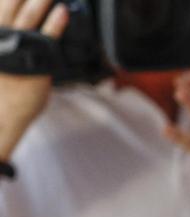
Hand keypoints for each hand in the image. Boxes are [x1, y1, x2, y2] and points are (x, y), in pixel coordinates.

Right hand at [0, 0, 68, 159]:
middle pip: (10, 2)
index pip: (1, 5)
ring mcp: (17, 46)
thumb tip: (6, 20)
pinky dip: (55, 22)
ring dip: (39, 0)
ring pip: (28, 14)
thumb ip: (3, 33)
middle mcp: (1, 35)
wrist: (2, 112)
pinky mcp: (36, 61)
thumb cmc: (2, 81)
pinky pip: (46, 37)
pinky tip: (62, 11)